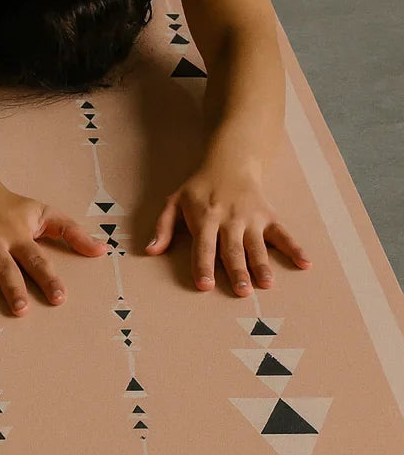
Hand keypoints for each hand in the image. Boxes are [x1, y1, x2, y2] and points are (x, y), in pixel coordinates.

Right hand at [0, 187, 108, 314]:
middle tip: (21, 309)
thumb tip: (102, 251)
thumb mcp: (41, 212)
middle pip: (5, 267)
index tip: (60, 298)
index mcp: (17, 235)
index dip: (48, 278)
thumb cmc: (7, 203)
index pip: (36, 259)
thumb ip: (70, 232)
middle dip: (13, 287)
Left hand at [145, 160, 312, 292]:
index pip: (203, 245)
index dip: (203, 265)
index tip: (205, 285)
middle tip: (242, 291)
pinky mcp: (268, 216)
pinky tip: (305, 264)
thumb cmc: (199, 188)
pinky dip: (295, 248)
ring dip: (262, 264)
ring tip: (266, 284)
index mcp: (205, 218)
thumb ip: (162, 227)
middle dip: (237, 270)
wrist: (230, 162)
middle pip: (232, 249)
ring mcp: (251, 218)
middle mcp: (229, 219)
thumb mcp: (174, 201)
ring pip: (257, 245)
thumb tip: (150, 251)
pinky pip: (283, 234)